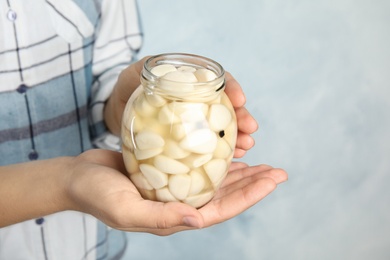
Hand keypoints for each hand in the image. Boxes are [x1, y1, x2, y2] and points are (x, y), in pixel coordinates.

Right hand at [67, 149, 286, 235]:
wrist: (79, 177)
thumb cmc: (98, 195)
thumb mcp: (126, 210)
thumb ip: (161, 217)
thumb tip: (198, 219)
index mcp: (176, 217)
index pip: (223, 209)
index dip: (251, 196)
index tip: (274, 179)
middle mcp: (181, 203)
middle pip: (226, 196)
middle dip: (254, 184)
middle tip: (278, 171)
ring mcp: (176, 187)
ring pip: (217, 182)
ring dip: (242, 173)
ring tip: (263, 163)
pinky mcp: (169, 171)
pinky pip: (200, 166)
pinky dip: (218, 160)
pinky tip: (231, 153)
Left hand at [105, 58, 257, 157]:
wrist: (117, 109)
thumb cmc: (127, 89)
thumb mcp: (133, 74)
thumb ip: (146, 70)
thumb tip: (161, 71)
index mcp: (189, 80)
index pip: (217, 79)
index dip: (232, 87)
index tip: (240, 100)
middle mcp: (197, 99)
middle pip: (225, 106)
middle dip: (241, 117)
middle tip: (250, 129)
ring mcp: (194, 119)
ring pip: (222, 127)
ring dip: (237, 136)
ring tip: (247, 146)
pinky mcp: (188, 138)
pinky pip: (210, 144)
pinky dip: (223, 150)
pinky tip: (234, 156)